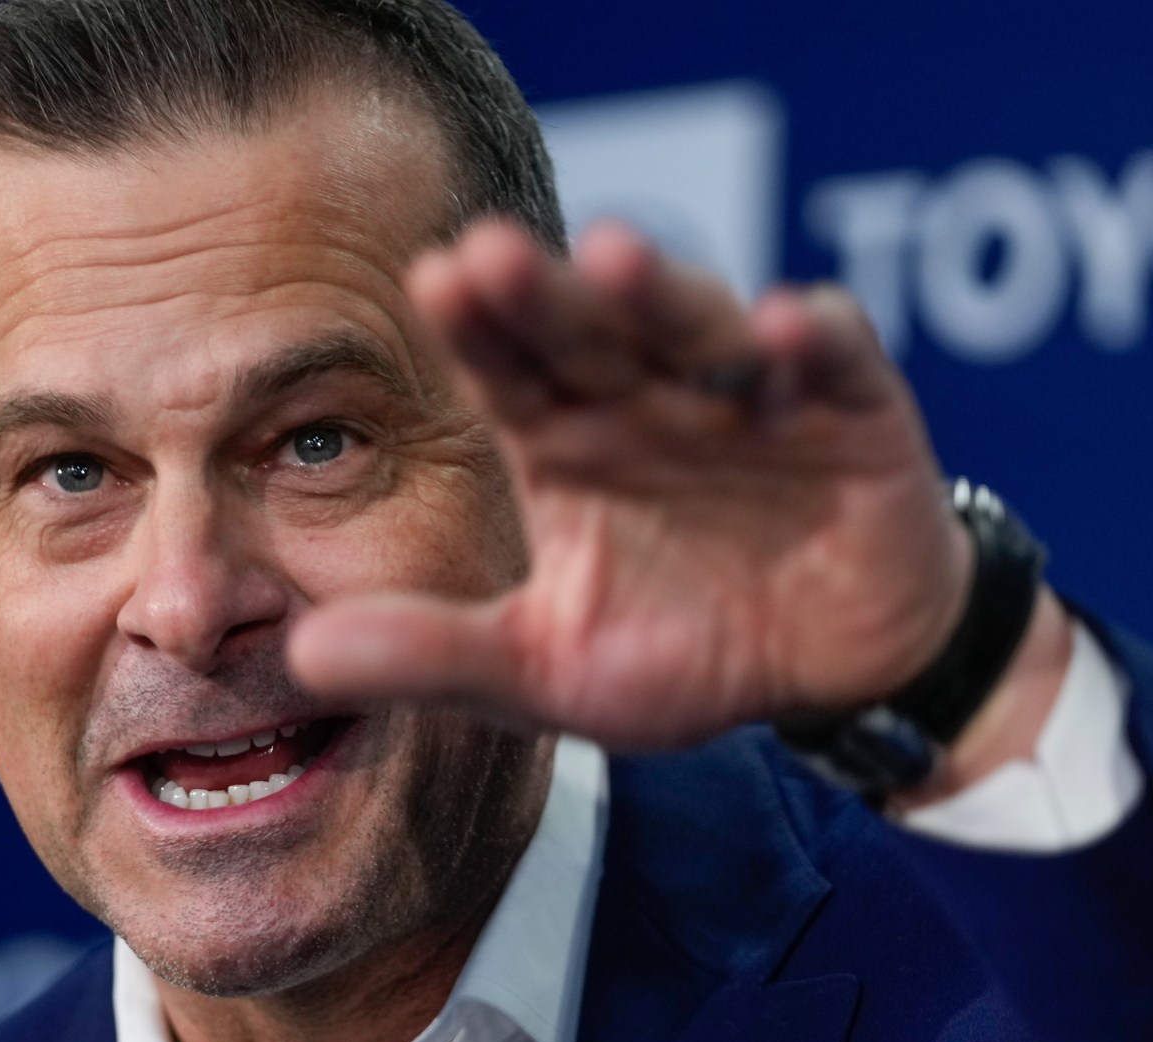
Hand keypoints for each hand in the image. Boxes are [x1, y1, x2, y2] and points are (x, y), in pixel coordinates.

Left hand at [289, 220, 977, 752]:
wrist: (834, 674)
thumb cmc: (689, 649)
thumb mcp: (550, 669)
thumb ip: (436, 655)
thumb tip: (299, 657)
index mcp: (569, 439)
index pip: (509, 367)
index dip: (476, 328)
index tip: (430, 283)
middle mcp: (650, 396)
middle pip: (591, 330)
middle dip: (545, 293)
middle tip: (490, 255)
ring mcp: (752, 393)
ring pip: (701, 326)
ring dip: (662, 296)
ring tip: (615, 264)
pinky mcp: (853, 406)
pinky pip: (836, 358)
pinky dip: (815, 339)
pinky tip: (785, 326)